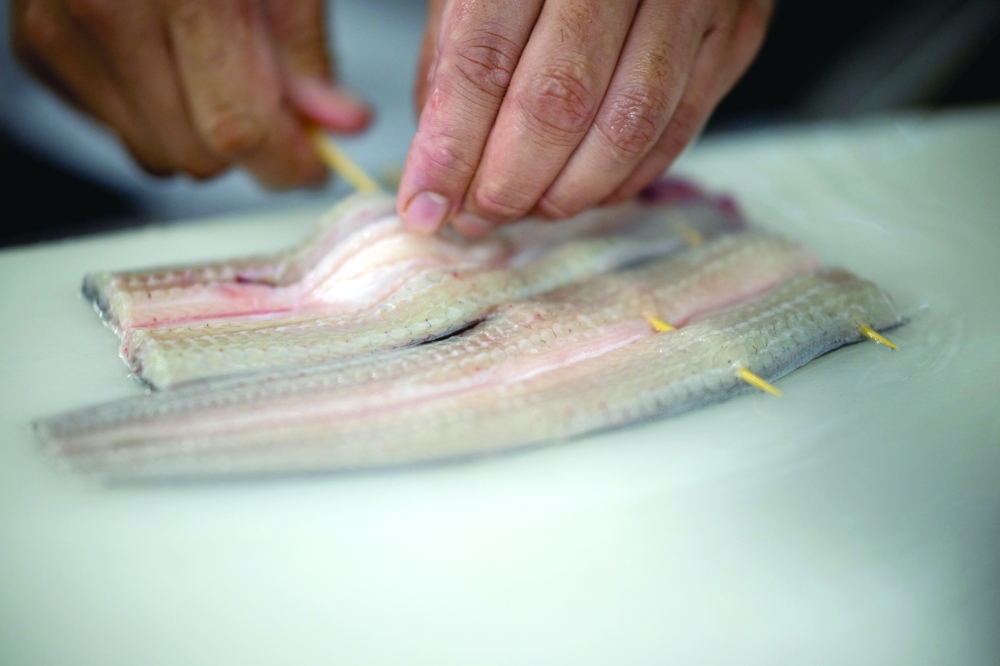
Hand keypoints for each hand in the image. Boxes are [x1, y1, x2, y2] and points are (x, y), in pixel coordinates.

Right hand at [11, 0, 370, 186]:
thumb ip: (305, 49)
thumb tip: (337, 124)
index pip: (237, 125)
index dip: (286, 161)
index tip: (312, 164)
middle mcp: (104, 4)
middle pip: (195, 151)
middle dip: (247, 145)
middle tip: (271, 104)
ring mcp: (58, 27)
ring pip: (154, 152)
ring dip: (198, 132)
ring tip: (212, 63)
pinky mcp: (35, 47)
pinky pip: (116, 129)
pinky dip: (153, 112)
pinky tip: (164, 57)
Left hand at [399, 0, 771, 236]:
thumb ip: (456, 59)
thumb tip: (441, 164)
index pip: (483, 60)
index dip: (451, 147)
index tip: (426, 206)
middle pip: (558, 101)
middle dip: (509, 181)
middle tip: (478, 217)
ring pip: (626, 127)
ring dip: (568, 192)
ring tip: (529, 209)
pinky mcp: (736, 29)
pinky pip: (679, 128)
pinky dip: (627, 178)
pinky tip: (589, 191)